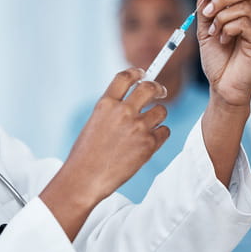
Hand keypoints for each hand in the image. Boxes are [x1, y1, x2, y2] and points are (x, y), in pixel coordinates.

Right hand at [40, 68, 169, 239]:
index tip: (142, 73)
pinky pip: (164, 131)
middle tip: (160, 92)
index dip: (137, 72)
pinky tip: (148, 143)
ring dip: (158, 116)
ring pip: (162, 110)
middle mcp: (122, 111)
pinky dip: (159, 135)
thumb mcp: (94, 123)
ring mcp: (137, 127)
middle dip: (157, 88)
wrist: (85, 178)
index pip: (125, 76)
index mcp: (105, 104)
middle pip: (149, 87)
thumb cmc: (86, 154)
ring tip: (149, 126)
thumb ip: (112, 110)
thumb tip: (132, 101)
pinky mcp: (149, 144)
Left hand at [197, 0, 250, 107]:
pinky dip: (228, 28)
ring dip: (221, 17)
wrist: (222, 86)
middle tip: (207, 13)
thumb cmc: (217, 59)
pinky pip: (244, 23)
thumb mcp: (204, 28)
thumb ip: (204, 6)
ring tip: (214, 33)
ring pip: (243, 6)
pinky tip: (224, 40)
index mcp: (246, 10)